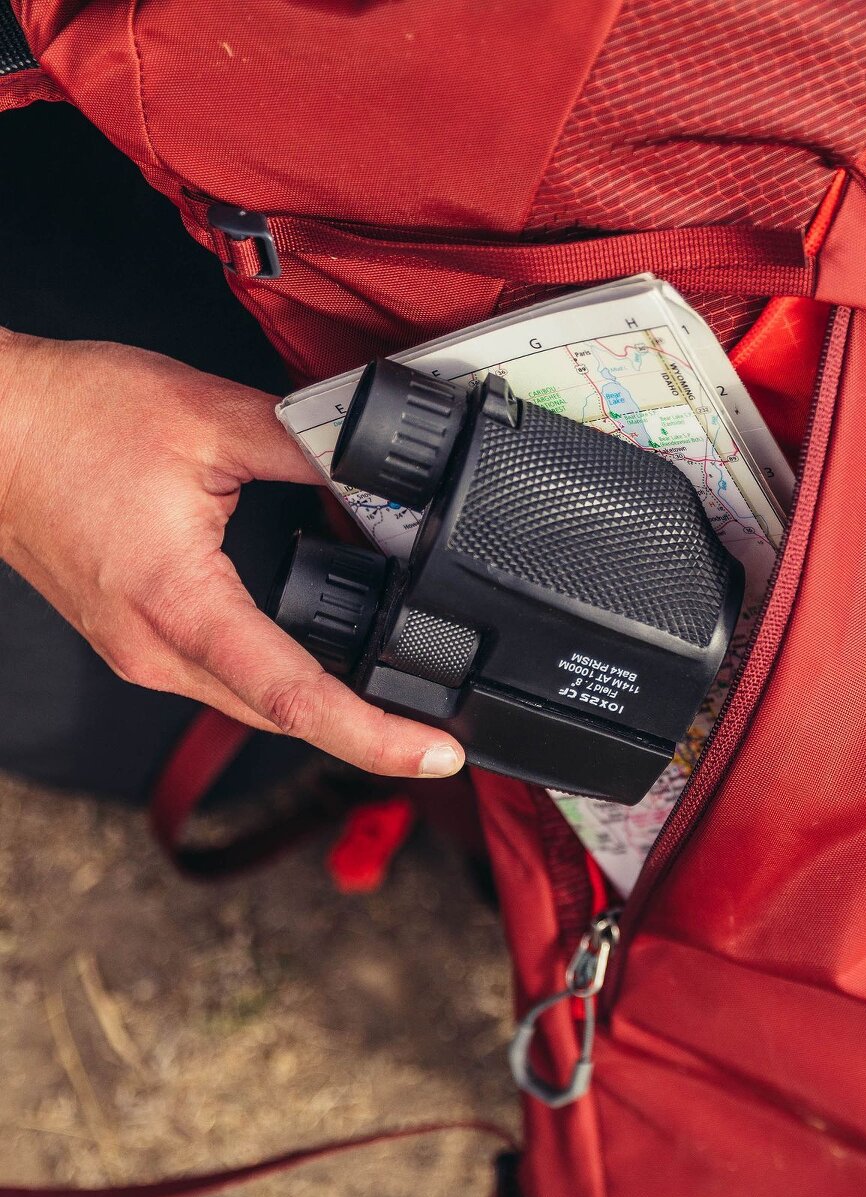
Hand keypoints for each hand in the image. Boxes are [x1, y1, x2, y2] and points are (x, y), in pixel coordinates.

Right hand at [0, 331, 463, 778]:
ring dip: (328, 717)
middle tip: (442, 743)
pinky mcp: (139, 641)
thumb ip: (306, 448)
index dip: (377, 736)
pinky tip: (328, 670)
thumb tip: (376, 475)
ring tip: (402, 717)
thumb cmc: (69, 420)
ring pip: (257, 707)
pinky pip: (228, 682)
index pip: (298, 698)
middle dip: (370, 738)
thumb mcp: (209, 417)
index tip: (437, 754)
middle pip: (286, 718)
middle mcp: (159, 651)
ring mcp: (145, 654)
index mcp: (180, 606)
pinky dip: (285, 685)